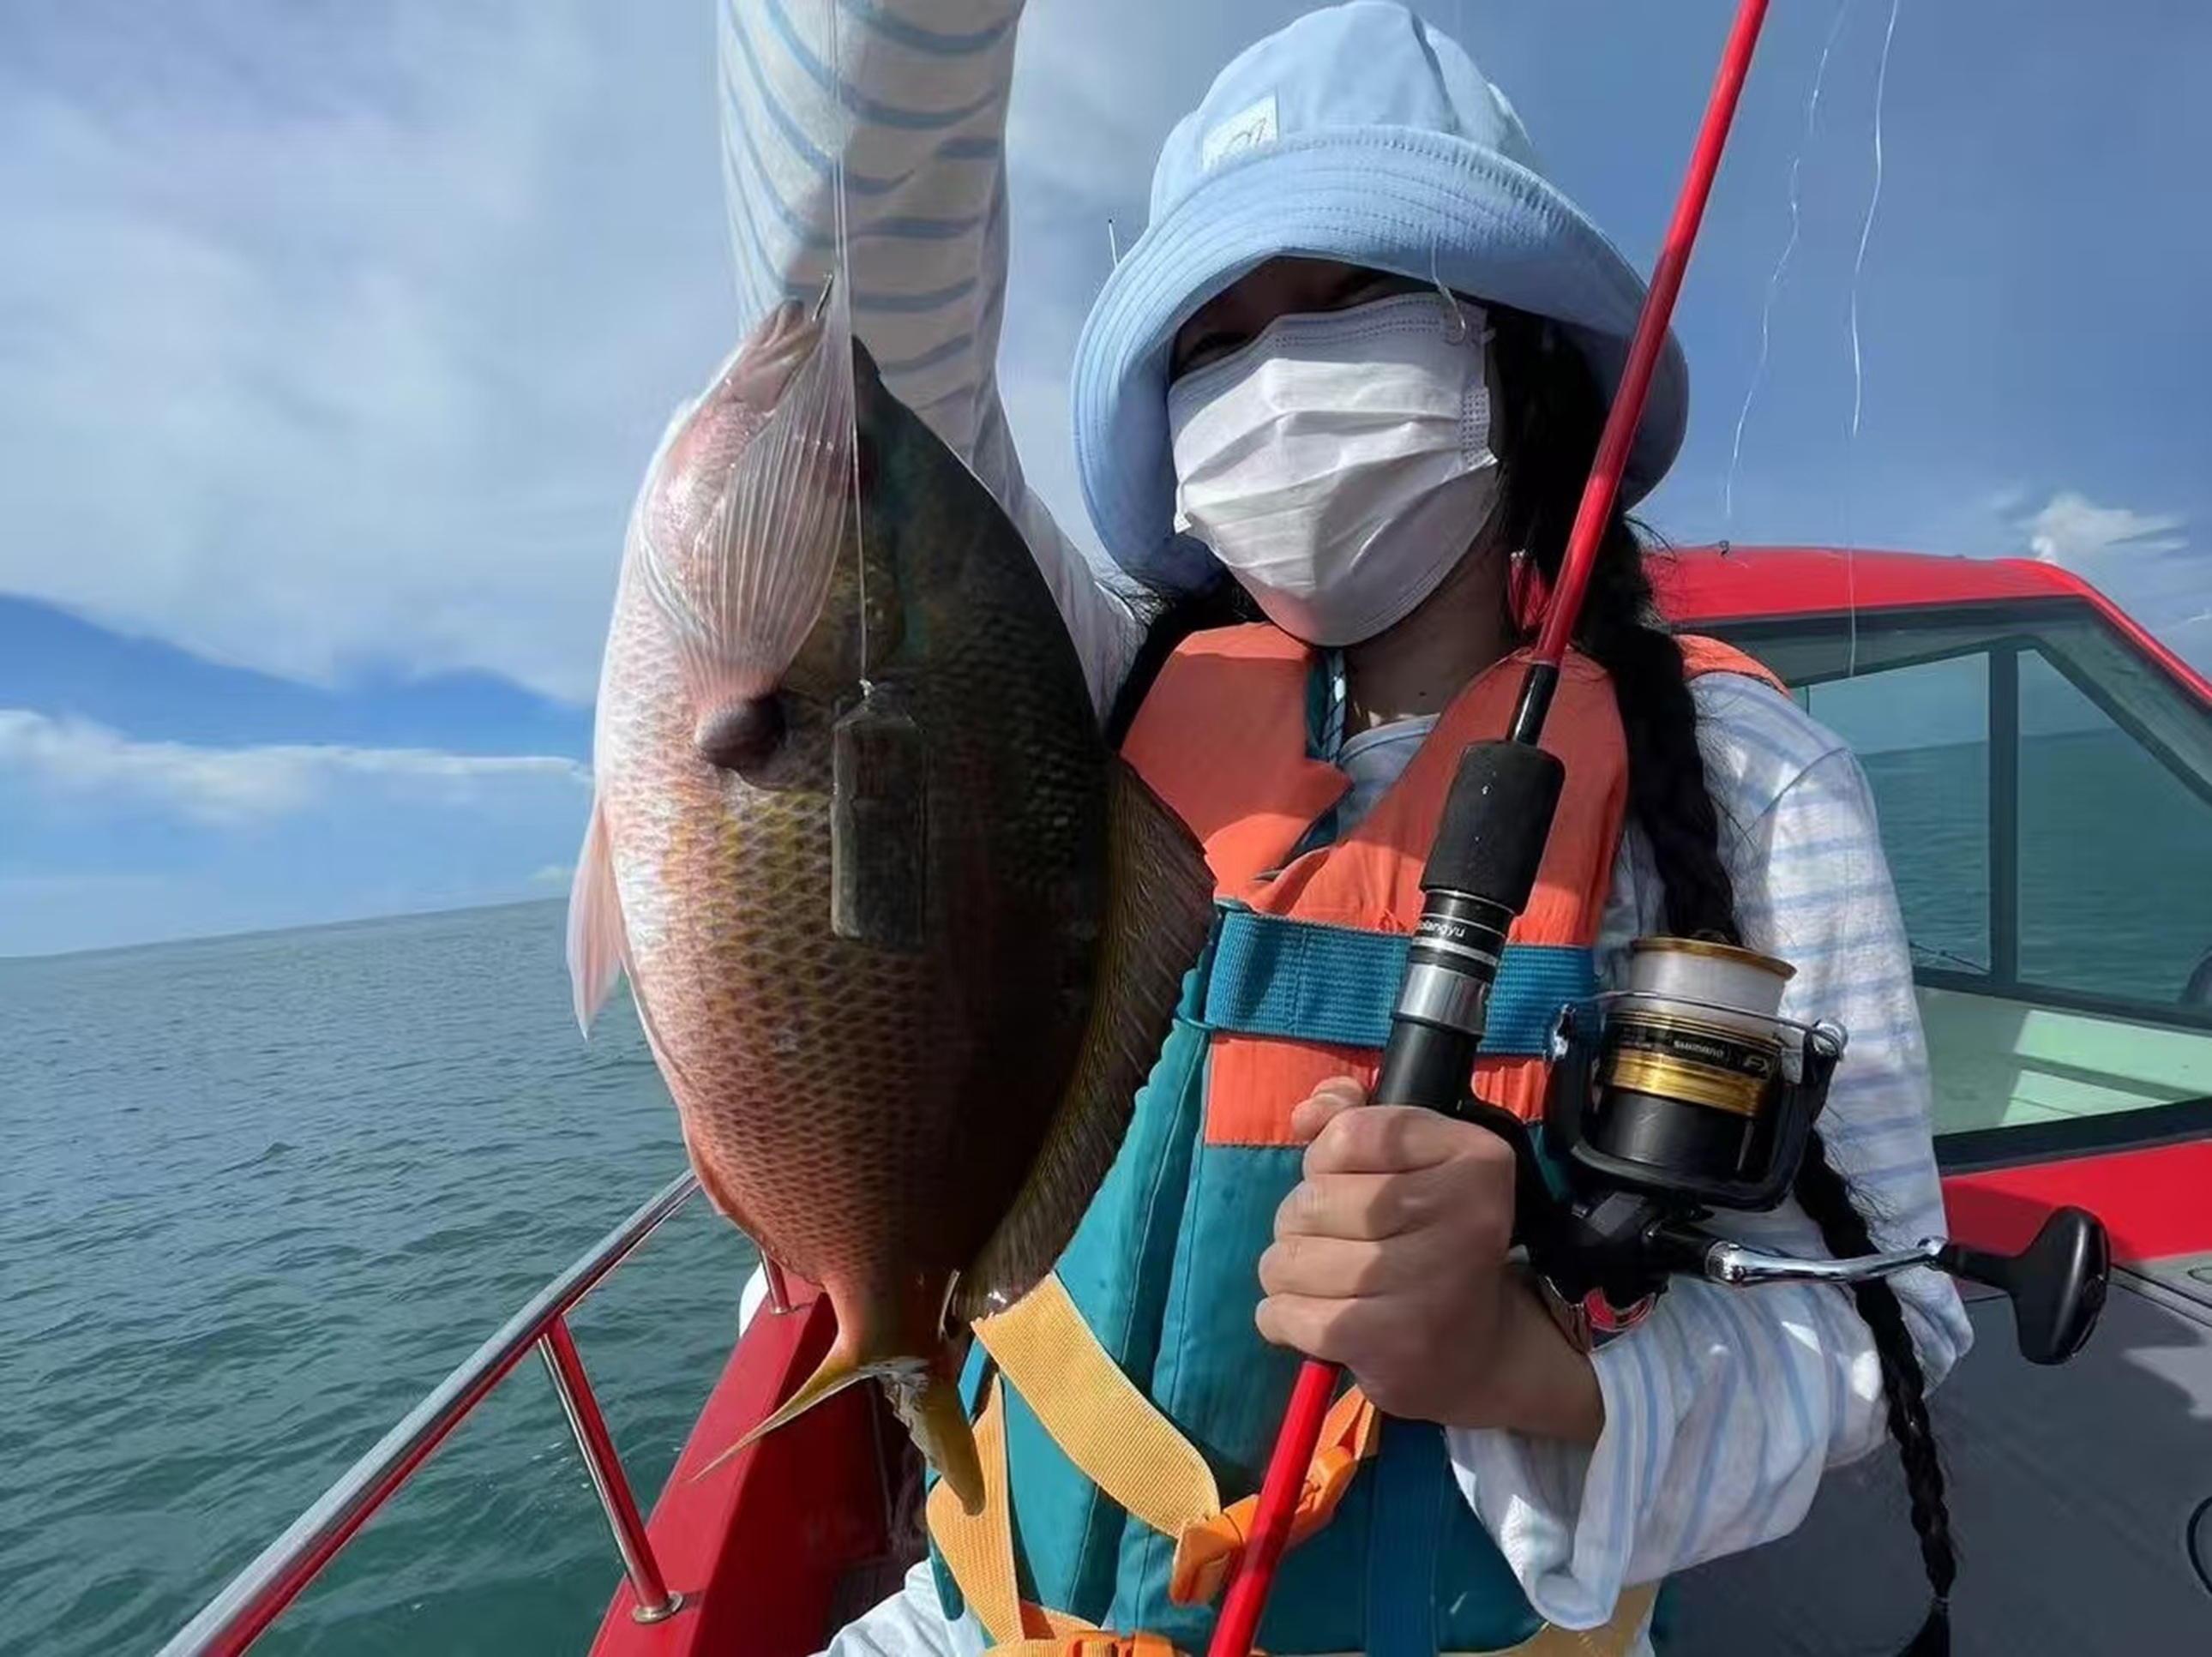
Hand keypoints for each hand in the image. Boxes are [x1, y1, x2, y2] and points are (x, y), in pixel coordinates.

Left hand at [1253, 1078, 1602, 1441]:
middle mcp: (1463, 1219)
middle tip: (1342, 1243)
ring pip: (1287, 1259)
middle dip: (1302, 1222)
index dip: (1326, 1157)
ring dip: (1289, 1273)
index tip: (1353, 1183)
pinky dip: (1283, 1319)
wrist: (1478, 1353)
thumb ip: (1353, 1119)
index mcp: (1475, 1158)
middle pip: (1311, 1200)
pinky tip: (1321, 1322)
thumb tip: (1307, 1114)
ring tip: (1330, 1285)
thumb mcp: (1412, 1163)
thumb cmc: (1430, 1241)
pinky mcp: (1391, 1346)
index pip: (1349, 1133)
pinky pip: (1283, 1314)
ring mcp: (1429, 1287)